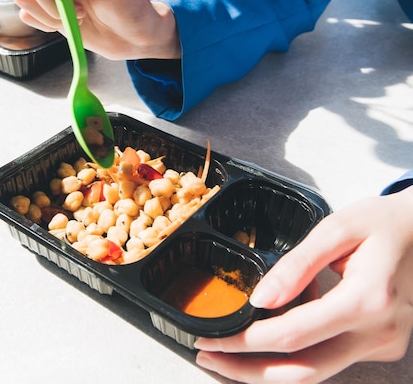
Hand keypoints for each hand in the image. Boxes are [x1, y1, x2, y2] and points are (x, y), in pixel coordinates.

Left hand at [194, 186, 412, 383]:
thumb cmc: (384, 222)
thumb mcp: (338, 228)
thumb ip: (297, 265)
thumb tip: (260, 299)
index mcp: (367, 300)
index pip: (293, 335)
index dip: (246, 341)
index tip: (212, 337)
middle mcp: (378, 334)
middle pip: (303, 372)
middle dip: (248, 370)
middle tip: (207, 356)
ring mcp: (383, 345)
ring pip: (316, 374)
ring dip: (267, 371)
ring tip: (226, 356)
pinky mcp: (380, 346)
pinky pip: (329, 360)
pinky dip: (292, 358)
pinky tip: (263, 343)